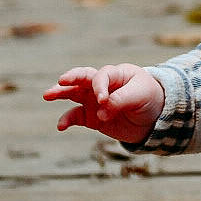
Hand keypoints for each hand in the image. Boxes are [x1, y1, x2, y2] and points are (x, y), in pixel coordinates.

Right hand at [43, 64, 165, 144]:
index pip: (100, 76)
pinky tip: (60, 126)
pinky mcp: (92, 117)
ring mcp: (94, 100)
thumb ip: (120, 99)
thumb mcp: (140, 95)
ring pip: (73, 94)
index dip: (99, 87)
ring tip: (47, 95)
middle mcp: (101, 85)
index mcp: (115, 74)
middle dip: (71, 78)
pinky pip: (76, 116)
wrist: (153, 118)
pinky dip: (67, 120)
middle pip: (82, 78)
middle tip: (61, 81)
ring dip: (60, 94)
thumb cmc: (149, 98)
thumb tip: (100, 112)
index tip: (104, 100)